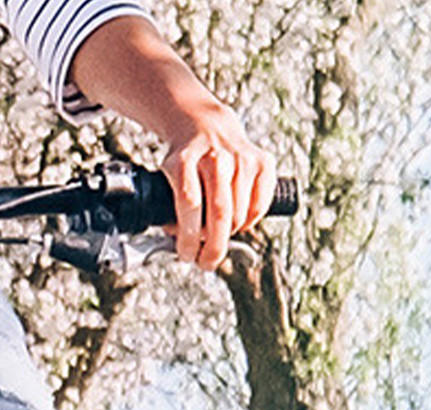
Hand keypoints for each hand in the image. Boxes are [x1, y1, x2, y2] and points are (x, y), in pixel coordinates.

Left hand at [160, 104, 276, 270]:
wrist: (206, 126)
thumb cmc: (185, 163)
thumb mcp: (168, 180)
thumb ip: (171, 212)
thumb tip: (183, 246)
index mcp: (185, 160)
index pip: (189, 204)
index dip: (189, 237)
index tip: (186, 256)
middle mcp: (215, 156)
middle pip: (219, 212)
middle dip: (213, 247)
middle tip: (206, 262)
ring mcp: (241, 157)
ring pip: (240, 214)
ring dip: (229, 234)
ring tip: (217, 233)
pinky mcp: (262, 161)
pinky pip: (260, 206)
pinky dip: (249, 222)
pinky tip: (238, 220)